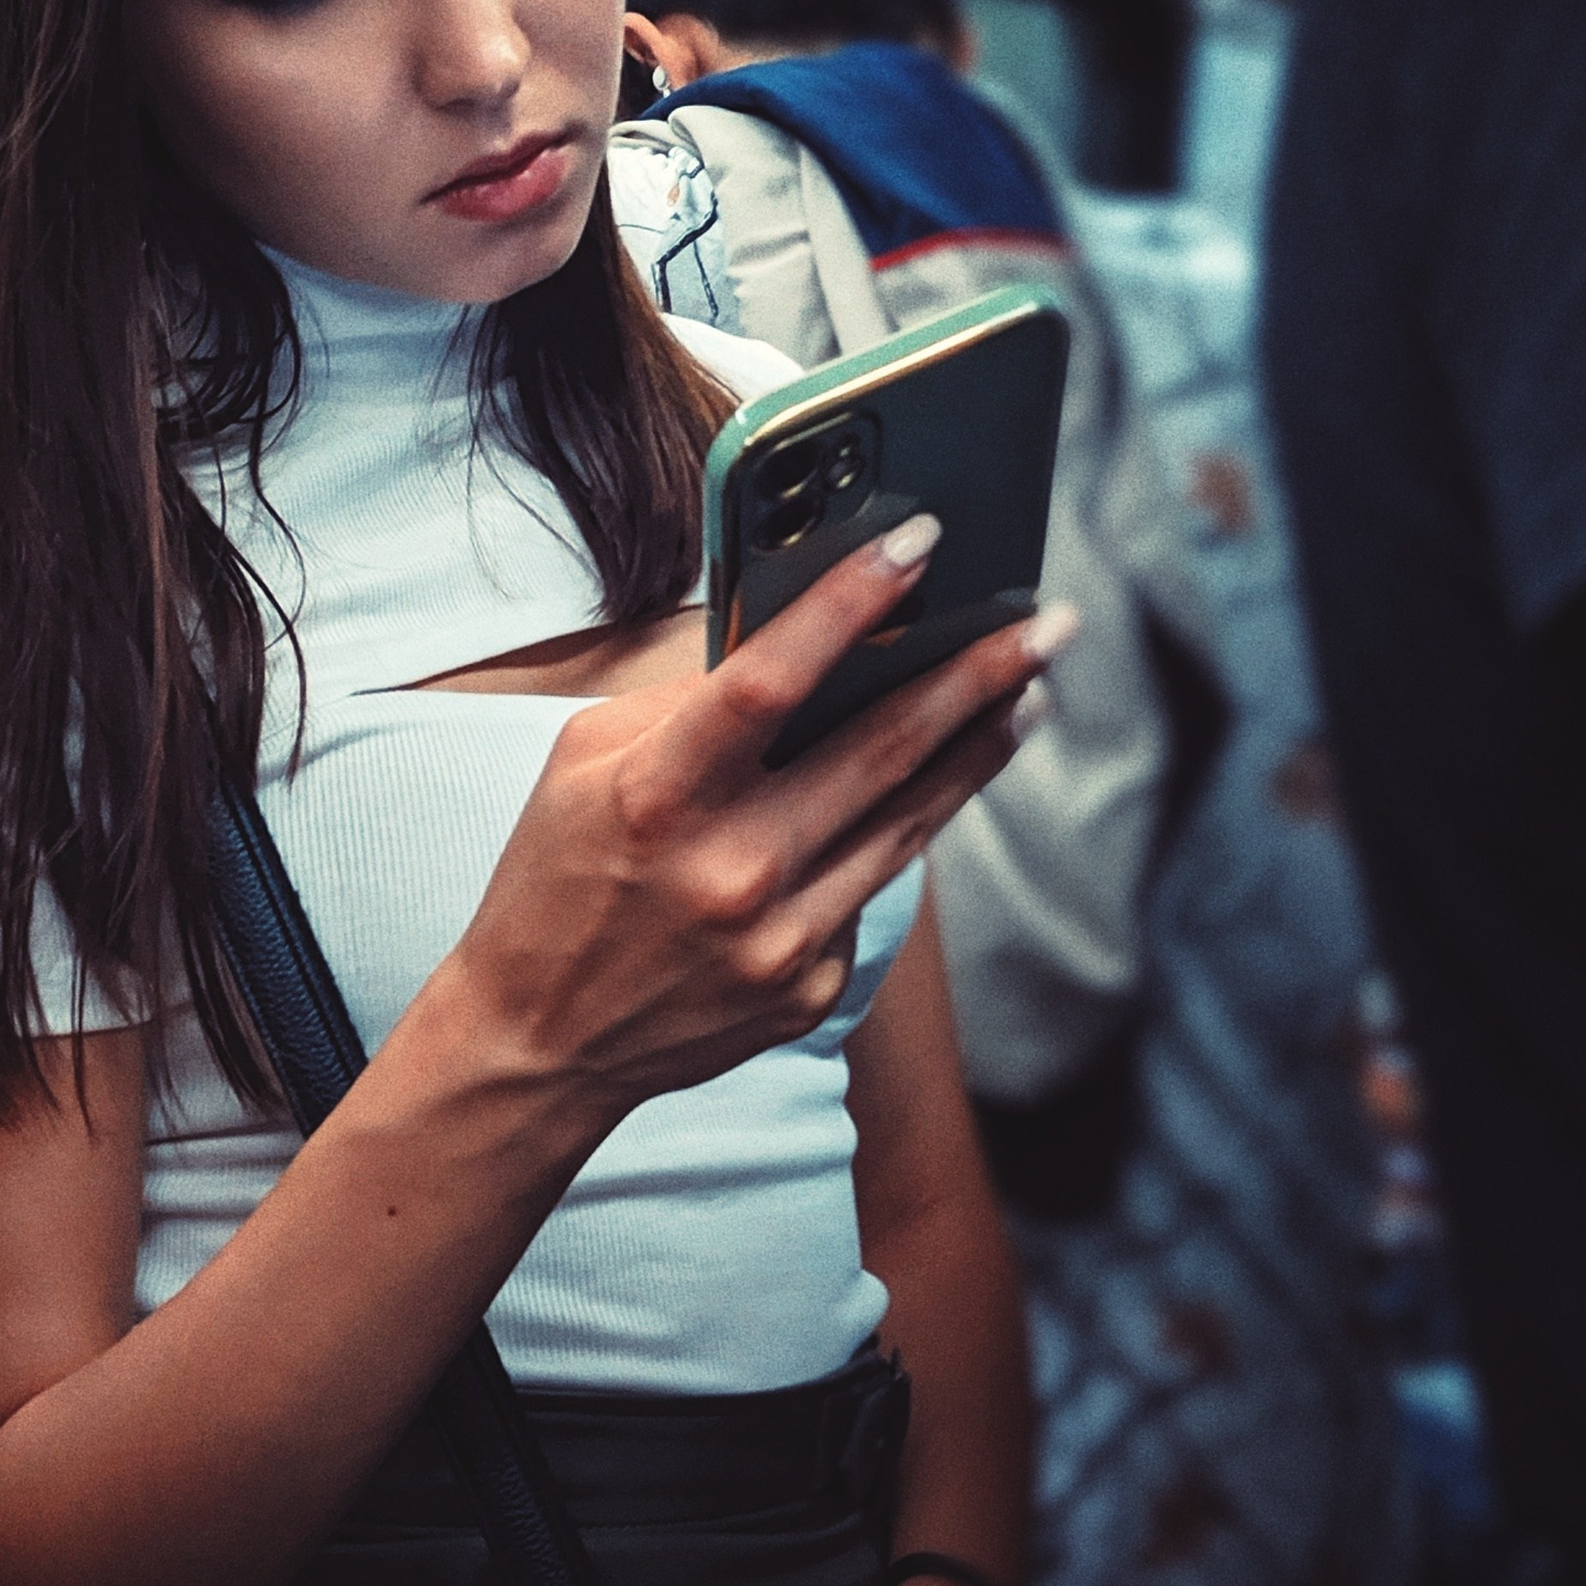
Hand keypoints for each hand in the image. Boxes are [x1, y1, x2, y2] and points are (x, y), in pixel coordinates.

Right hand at [442, 517, 1076, 1119]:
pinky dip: (904, 827)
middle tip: (1046, 624)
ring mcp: (778, 939)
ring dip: (979, 746)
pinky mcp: (808, 988)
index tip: (921, 543)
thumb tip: (798, 646)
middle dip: (977, 675)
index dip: (849, 605)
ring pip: (909, 819)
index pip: (770, 682)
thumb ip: (687, 703)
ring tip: (1028, 690)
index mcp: (658, 797)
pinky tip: (935, 783)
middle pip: (881, 749)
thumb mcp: (583, 765)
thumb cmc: (554, 879)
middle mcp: (729, 870)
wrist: (539, 1042)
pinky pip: (871, 885)